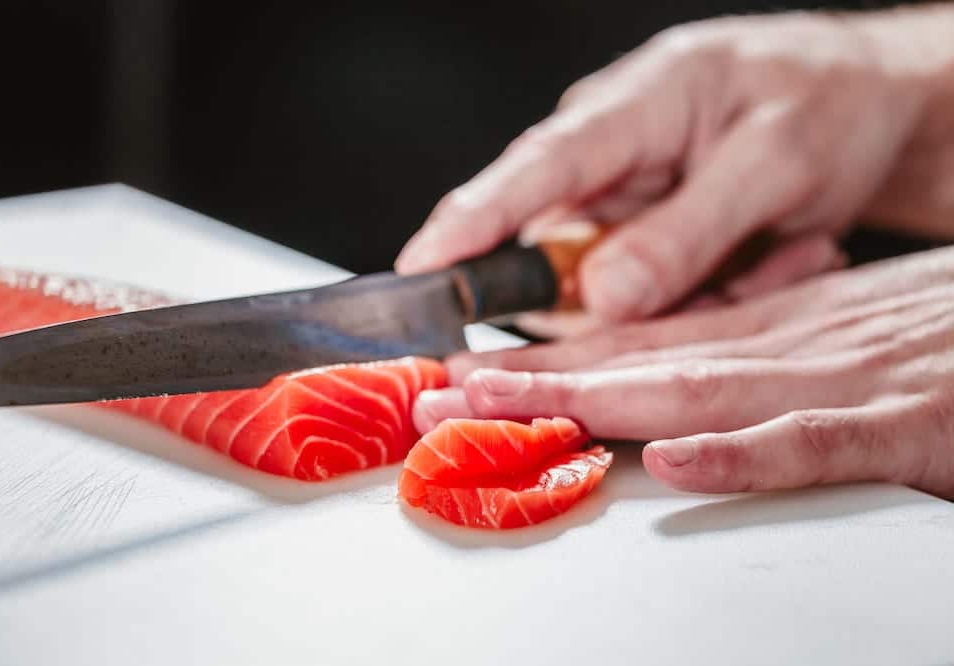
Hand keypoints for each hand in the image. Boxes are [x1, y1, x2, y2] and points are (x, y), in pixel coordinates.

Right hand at [396, 8, 953, 323]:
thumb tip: (600, 298)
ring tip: (776, 249)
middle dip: (624, 295)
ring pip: (607, 292)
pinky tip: (773, 252)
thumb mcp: (778, 161)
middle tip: (730, 274)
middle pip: (561, 251)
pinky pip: (644, 300)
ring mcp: (622, 204)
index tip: (418, 272)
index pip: (536, 168)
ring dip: (691, 294)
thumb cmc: (825, 103)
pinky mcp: (641, 241)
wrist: (865, 104)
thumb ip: (688, 231)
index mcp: (635, 107)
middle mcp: (609, 160)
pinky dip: (708, 296)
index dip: (470, 222)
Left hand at [414, 247, 953, 498]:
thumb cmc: (941, 333)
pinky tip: (677, 460)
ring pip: (700, 391)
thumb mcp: (831, 333)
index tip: (464, 375)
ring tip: (502, 412)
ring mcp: (843, 381)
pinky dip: (747, 451)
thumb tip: (669, 391)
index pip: (633, 346)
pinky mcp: (914, 421)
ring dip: (594, 401)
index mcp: (768, 331)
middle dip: (530, 383)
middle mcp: (787, 347)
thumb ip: (752, 359)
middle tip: (438, 398)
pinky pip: (818, 440)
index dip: (543, 361)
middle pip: (638, 364)